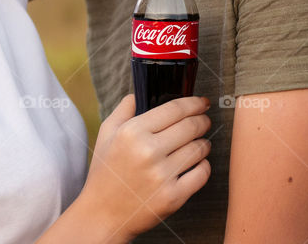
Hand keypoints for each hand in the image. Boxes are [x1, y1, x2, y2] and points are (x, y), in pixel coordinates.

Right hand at [76, 95, 211, 240]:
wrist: (102, 213)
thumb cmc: (105, 173)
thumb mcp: (106, 135)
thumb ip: (122, 111)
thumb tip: (136, 95)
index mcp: (132, 132)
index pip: (174, 109)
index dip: (193, 103)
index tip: (201, 103)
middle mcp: (148, 151)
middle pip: (190, 127)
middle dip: (203, 121)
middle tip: (205, 120)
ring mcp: (162, 175)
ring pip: (199, 149)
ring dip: (204, 143)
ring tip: (200, 143)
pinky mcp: (173, 196)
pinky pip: (201, 174)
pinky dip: (204, 166)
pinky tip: (198, 163)